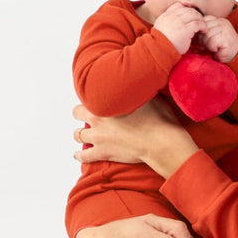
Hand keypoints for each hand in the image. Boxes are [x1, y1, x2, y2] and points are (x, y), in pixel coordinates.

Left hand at [74, 100, 195, 177]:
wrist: (160, 142)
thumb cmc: (157, 119)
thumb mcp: (149, 96)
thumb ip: (137, 91)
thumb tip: (139, 81)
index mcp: (106, 102)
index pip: (88, 95)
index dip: (94, 98)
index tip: (100, 100)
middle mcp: (97, 119)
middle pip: (77, 113)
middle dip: (82, 114)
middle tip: (91, 116)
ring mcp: (98, 138)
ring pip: (77, 135)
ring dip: (81, 133)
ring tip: (87, 134)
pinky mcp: (103, 153)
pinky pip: (83, 156)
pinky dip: (81, 155)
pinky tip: (80, 154)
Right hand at [152, 3, 204, 52]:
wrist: (159, 50)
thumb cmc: (162, 43)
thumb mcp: (161, 28)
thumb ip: (168, 22)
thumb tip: (179, 21)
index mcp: (166, 15)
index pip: (178, 5)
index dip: (187, 10)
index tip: (191, 17)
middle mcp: (172, 17)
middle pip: (188, 9)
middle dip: (196, 15)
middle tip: (200, 21)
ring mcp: (179, 22)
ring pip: (194, 15)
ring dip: (201, 20)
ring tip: (203, 26)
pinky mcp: (185, 30)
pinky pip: (198, 24)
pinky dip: (203, 26)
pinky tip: (204, 31)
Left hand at [196, 14, 237, 63]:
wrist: (236, 55)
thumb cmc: (222, 47)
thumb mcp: (213, 36)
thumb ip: (205, 31)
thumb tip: (193, 32)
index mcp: (219, 20)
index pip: (204, 20)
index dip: (202, 30)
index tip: (204, 39)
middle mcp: (223, 22)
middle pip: (204, 27)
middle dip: (202, 38)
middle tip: (206, 46)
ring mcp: (225, 29)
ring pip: (207, 35)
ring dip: (207, 44)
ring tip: (212, 48)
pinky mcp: (226, 37)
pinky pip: (212, 41)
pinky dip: (212, 48)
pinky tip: (216, 49)